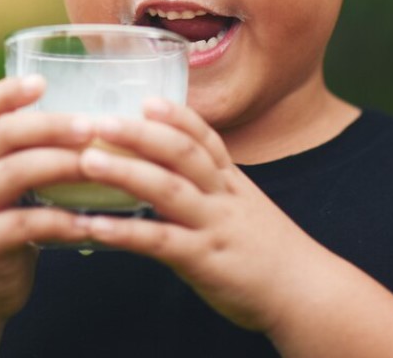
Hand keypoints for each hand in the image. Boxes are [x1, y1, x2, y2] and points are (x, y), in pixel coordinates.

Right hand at [0, 75, 95, 328]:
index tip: (42, 80)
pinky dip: (58, 221)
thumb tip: (95, 123)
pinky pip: (22, 227)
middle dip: (48, 125)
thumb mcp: (2, 185)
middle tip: (90, 126)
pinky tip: (88, 222)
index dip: (10, 92)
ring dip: (58, 164)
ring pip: (12, 174)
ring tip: (95, 164)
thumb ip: (29, 155)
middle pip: (2, 135)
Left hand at [73, 98, 318, 334]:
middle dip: (140, 133)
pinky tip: (94, 227)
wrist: (307, 293)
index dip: (175, 115)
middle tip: (99, 121)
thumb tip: (166, 173)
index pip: (204, 136)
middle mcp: (223, 195)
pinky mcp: (205, 260)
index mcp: (232, 180)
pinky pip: (161, 242)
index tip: (145, 98)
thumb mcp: (243, 207)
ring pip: (169, 189)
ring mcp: (215, 225)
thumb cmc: (267, 251)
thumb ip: (210, 188)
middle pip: (182, 152)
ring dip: (125, 171)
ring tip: (86, 161)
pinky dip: (127, 231)